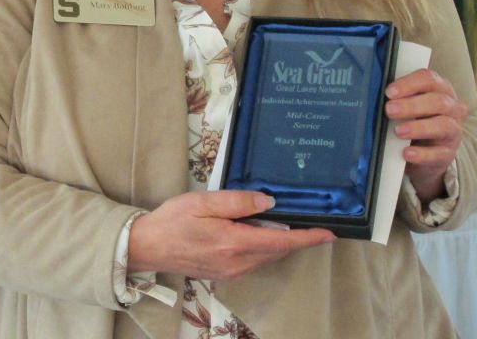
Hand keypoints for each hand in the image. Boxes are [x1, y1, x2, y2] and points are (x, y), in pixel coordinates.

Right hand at [128, 191, 334, 280]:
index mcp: (233, 243)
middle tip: (309, 219)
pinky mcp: (224, 274)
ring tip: (287, 222)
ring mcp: (230, 272)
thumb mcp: (204, 202)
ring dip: (279, 241)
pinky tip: (259, 231)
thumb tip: (269, 202)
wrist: (147, 247)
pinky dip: (264, 246)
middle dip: (296, 237)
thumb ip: (238, 202)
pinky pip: (253, 260)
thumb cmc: (173, 220)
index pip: (280, 242)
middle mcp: (237, 263)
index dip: (307, 239)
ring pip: (266, 256)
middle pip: (277, 251)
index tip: (328, 234)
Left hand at [384, 68, 467, 204]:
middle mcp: (452, 107)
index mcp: (441, 89)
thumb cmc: (416, 119)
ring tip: (398, 131)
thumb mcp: (409, 105)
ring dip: (418, 128)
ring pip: (443, 125)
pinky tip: (406, 153)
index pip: (429, 79)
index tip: (389, 92)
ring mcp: (453, 131)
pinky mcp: (448, 153)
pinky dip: (421, 154)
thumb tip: (374, 94)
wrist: (426, 152)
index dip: (409, 84)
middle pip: (437, 101)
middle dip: (411, 105)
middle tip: (389, 110)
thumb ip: (398, 97)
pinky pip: (438, 153)